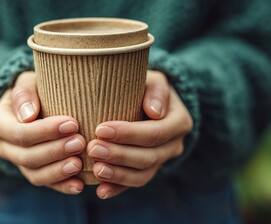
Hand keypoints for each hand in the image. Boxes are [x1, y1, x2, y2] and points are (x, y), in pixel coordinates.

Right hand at [0, 72, 85, 193]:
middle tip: (80, 142)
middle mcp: (5, 147)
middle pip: (28, 156)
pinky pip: (46, 184)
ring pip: (35, 174)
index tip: (71, 123)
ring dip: (58, 171)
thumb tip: (27, 116)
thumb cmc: (33, 90)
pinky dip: (62, 186)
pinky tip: (79, 185)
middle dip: (55, 150)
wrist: (35, 105)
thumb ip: (24, 93)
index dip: (45, 131)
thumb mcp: (27, 82)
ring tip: (79, 164)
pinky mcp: (34, 173)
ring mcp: (19, 163)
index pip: (20, 132)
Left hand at [87, 70, 192, 198]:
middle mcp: (174, 145)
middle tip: (92, 148)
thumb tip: (154, 112)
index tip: (101, 129)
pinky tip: (101, 190)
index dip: (129, 134)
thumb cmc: (145, 86)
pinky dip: (117, 188)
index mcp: (179, 122)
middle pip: (148, 157)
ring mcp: (161, 161)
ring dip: (118, 174)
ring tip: (95, 169)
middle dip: (119, 155)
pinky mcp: (147, 171)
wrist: (145, 100)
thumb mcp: (154, 79)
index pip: (155, 133)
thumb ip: (156, 90)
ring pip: (142, 175)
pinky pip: (133, 184)